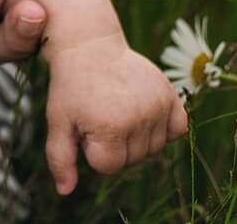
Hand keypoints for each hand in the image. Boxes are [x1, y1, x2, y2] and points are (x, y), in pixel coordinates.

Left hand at [41, 34, 186, 194]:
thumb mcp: (57, 120)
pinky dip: (166, 128)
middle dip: (114, 145)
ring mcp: (157, 105)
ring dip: (137, 138)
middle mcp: (138, 117)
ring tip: (118, 110)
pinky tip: (145, 113)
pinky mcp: (170, 94)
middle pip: (133, 160)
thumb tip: (65, 191)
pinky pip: (179, 128)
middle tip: (101, 115)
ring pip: (154, 149)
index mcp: (109, 126)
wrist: (90, 46)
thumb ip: (60, 159)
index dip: (93, 150)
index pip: (109, 167)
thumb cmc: (71, 87)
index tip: (85, 125)